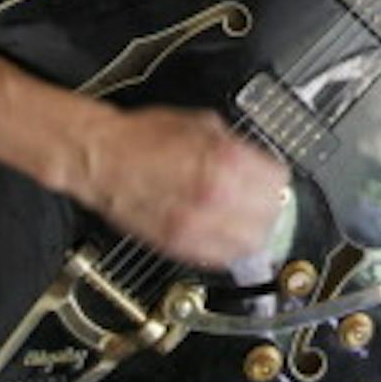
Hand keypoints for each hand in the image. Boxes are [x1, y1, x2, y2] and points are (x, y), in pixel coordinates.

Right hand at [63, 103, 286, 268]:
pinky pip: (220, 258)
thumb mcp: (201, 123)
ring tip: (247, 224)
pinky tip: (225, 237)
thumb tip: (254, 160)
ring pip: (250, 245)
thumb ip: (234, 144)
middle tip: (263, 204)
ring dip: (254, 235)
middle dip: (270, 209)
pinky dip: (229, 251)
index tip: (273, 182)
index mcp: (225, 160)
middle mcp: (215, 196)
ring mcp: (197, 225)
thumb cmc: (142, 137)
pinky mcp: (178, 245)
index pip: (279, 182)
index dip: (276, 180)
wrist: (102, 158)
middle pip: (270, 217)